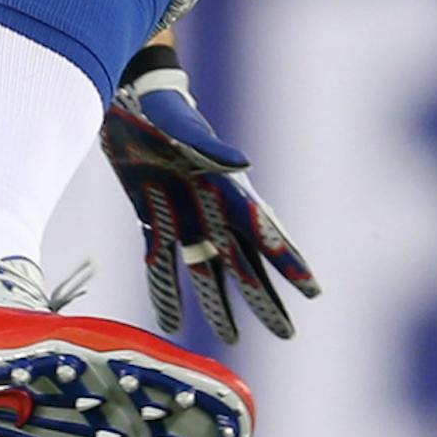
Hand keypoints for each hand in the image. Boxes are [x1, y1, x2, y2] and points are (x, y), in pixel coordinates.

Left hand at [101, 49, 319, 346]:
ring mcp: (183, 215)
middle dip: (263, 298)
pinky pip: (162, 263)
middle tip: (285, 334)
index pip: (266, 233)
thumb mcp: (179, 125)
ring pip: (206, 270)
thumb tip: (243, 164)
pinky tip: (171, 322)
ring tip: (230, 339)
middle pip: (242, 262)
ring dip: (218, 303)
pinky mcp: (153, 217)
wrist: (122, 97)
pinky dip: (167, 292)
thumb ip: (207, 146)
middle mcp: (211, 208)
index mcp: (227, 187)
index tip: (314, 290)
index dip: (289, 262)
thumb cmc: (156, 107)